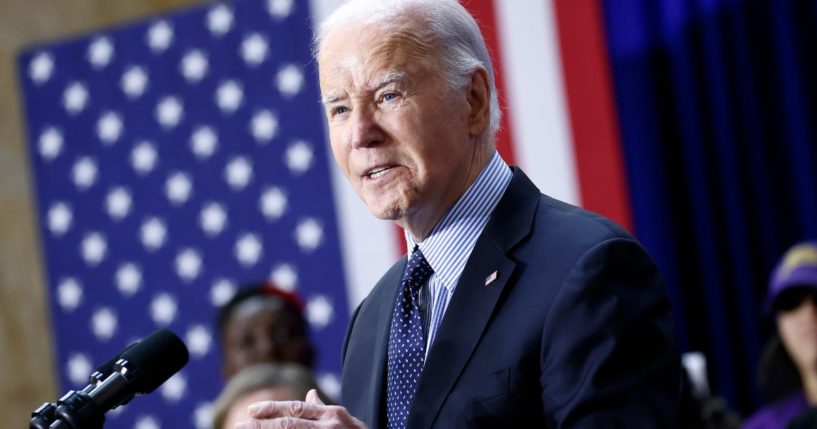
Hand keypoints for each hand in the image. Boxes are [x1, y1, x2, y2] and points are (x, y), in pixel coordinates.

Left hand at [235, 389, 367, 428]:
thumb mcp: (345, 420)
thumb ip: (323, 409)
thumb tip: (310, 393)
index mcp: (332, 414)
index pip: (296, 408)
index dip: (272, 409)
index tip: (251, 410)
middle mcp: (329, 426)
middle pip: (289, 424)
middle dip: (262, 425)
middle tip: (238, 426)